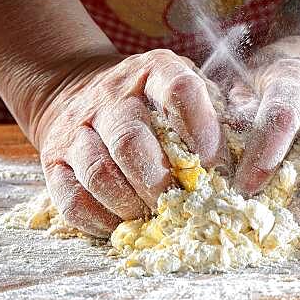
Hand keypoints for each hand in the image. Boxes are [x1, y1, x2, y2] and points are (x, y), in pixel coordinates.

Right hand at [32, 50, 227, 236]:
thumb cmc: (151, 103)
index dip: (200, 132)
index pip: (179, 92)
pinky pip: (71, 199)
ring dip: (130, 205)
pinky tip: (123, 226)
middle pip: (131, 141)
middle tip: (181, 205)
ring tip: (152, 216)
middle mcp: (110, 97)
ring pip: (99, 173)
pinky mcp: (53, 162)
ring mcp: (76, 129)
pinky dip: (100, 220)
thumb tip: (246, 166)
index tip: (215, 167)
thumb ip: (216, 118)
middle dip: (160, 183)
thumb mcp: (186, 92)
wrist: (73, 89)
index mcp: (154, 72)